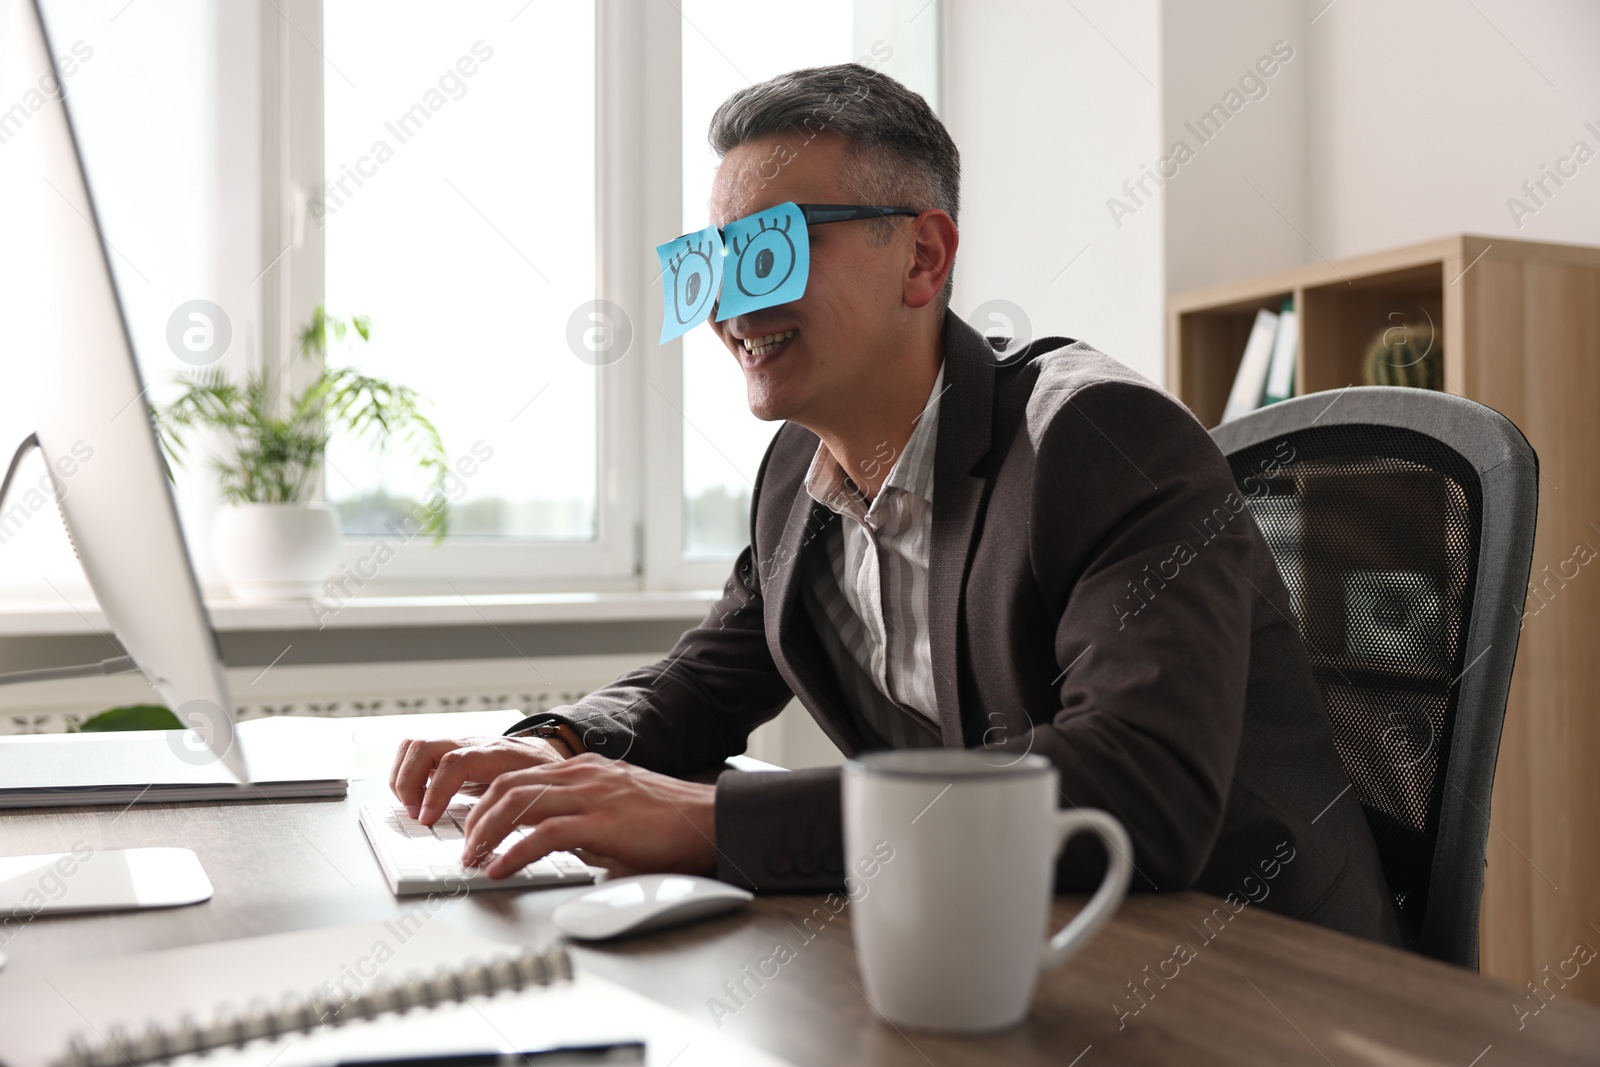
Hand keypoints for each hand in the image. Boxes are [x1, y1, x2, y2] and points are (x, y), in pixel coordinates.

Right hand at [390, 735, 567, 824]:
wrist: (548, 750)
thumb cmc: (543, 773)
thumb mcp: (538, 791)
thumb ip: (518, 809)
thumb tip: (501, 842)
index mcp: (497, 754)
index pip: (457, 762)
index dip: (437, 791)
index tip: (427, 819)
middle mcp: (472, 744)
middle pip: (424, 746)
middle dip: (409, 783)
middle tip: (417, 816)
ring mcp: (457, 745)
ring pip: (414, 745)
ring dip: (402, 778)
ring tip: (412, 808)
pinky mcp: (448, 752)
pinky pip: (416, 754)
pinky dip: (406, 775)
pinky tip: (416, 800)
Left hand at [461, 754, 717, 879]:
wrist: (711, 822)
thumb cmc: (669, 824)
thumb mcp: (614, 813)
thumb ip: (580, 820)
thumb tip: (547, 844)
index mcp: (583, 771)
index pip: (517, 776)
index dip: (486, 803)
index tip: (474, 830)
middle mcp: (582, 776)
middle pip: (507, 785)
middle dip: (476, 818)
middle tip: (466, 848)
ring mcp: (592, 796)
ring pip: (518, 803)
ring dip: (486, 834)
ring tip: (475, 859)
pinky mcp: (603, 822)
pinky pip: (544, 834)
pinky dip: (514, 853)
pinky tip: (501, 869)